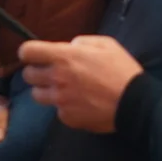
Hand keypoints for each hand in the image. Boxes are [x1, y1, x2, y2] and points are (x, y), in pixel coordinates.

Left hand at [19, 35, 142, 132]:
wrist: (134, 103)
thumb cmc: (121, 69)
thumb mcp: (105, 44)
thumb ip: (81, 42)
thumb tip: (68, 47)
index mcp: (64, 57)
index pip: (27, 51)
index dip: (28, 52)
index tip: (34, 54)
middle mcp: (57, 79)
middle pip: (27, 75)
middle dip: (36, 71)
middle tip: (51, 72)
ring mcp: (60, 100)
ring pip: (37, 95)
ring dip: (46, 90)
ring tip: (63, 89)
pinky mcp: (67, 118)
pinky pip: (56, 110)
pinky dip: (64, 107)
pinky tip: (79, 103)